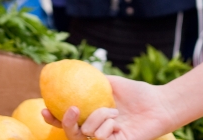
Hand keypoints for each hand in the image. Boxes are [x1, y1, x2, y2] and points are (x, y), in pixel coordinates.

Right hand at [44, 76, 176, 139]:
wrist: (158, 103)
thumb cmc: (138, 93)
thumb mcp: (110, 83)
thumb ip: (92, 80)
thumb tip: (69, 70)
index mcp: (93, 118)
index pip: (67, 123)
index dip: (52, 118)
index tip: (44, 107)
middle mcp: (96, 132)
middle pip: (70, 134)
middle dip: (66, 123)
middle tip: (73, 109)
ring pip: (86, 133)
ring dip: (98, 116)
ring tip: (114, 111)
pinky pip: (99, 138)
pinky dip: (106, 126)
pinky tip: (118, 120)